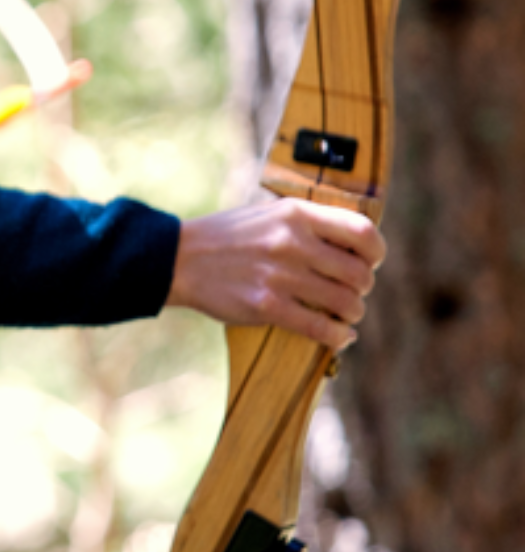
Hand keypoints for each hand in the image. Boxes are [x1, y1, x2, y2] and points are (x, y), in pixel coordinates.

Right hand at [167, 197, 386, 349]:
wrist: (178, 258)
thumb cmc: (227, 236)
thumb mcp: (268, 214)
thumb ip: (307, 223)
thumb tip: (354, 246)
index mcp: (295, 214)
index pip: (362, 232)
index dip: (375, 253)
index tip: (369, 262)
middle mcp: (291, 242)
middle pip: (359, 273)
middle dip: (361, 289)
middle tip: (350, 293)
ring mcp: (279, 275)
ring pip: (346, 303)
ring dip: (352, 314)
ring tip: (344, 315)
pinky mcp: (266, 305)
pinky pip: (322, 328)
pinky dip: (338, 337)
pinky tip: (339, 337)